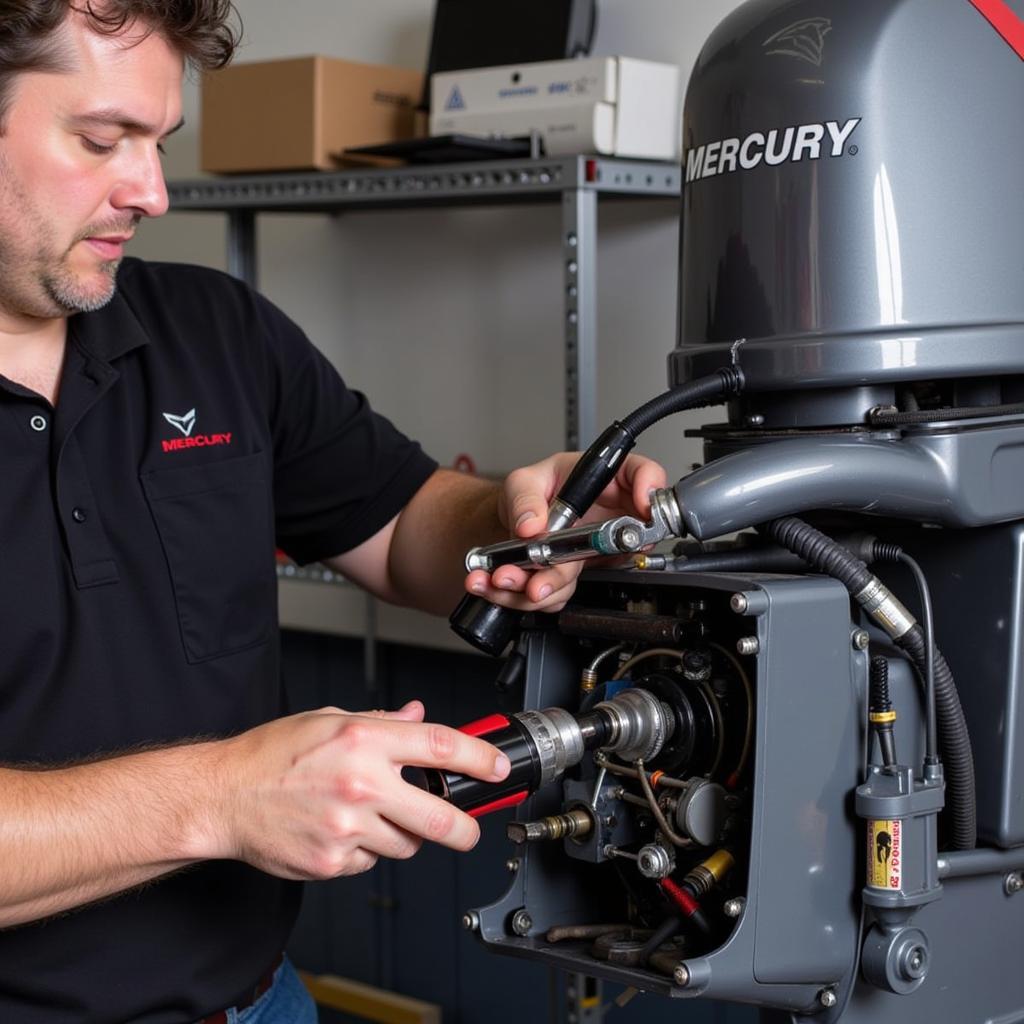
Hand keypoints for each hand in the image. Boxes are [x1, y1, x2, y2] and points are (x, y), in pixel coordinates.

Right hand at [205, 701, 509, 878]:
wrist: (222, 797)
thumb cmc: (271, 754)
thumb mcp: (329, 718)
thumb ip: (380, 721)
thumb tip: (417, 716)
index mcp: (364, 740)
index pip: (440, 746)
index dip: (480, 758)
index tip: (497, 768)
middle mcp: (361, 784)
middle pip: (441, 818)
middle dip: (465, 827)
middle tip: (468, 827)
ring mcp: (348, 828)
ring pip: (407, 845)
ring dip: (404, 835)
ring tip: (373, 815)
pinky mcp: (333, 862)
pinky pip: (371, 861)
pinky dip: (367, 850)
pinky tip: (342, 830)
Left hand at [464, 451, 666, 612]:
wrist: (514, 521)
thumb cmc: (531, 491)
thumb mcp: (522, 481)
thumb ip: (526, 498)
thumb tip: (532, 523)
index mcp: (603, 481)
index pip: (642, 474)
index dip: (649, 490)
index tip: (641, 508)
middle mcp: (607, 517)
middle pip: (616, 541)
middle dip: (568, 566)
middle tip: (537, 578)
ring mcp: (591, 549)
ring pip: (578, 577)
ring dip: (536, 587)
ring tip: (502, 579)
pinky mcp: (572, 573)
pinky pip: (556, 593)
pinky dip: (519, 595)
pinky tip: (495, 585)